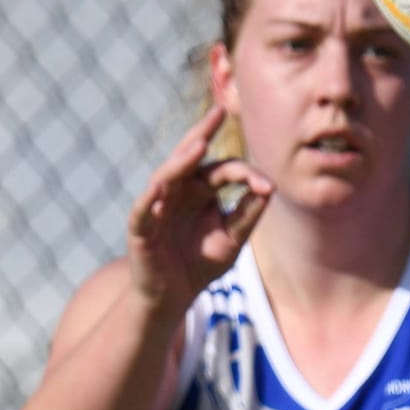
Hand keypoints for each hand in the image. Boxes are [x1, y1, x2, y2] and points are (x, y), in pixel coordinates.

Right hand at [124, 111, 272, 315]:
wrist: (174, 297)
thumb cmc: (201, 265)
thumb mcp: (232, 241)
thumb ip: (247, 216)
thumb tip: (269, 189)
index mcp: (201, 190)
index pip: (223, 170)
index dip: (245, 174)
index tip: (268, 187)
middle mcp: (178, 190)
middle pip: (190, 156)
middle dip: (202, 132)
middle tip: (219, 112)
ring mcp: (157, 205)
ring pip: (166, 175)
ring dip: (181, 160)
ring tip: (198, 144)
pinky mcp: (140, 226)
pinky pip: (144, 207)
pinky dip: (152, 196)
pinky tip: (162, 186)